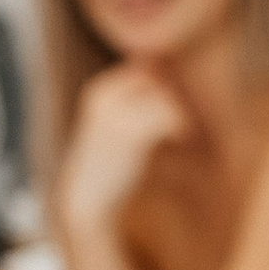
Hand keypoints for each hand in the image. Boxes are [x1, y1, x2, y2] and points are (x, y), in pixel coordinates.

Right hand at [57, 64, 191, 237]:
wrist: (88, 201)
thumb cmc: (107, 167)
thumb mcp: (115, 125)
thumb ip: (135, 100)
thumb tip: (160, 68)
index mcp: (100, 91)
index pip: (144, 70)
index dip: (163, 88)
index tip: (169, 116)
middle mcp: (104, 96)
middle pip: (157, 80)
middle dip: (172, 102)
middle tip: (179, 126)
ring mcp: (116, 113)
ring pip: (165, 97)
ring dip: (178, 115)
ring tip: (180, 134)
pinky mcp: (130, 132)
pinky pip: (168, 116)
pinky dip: (180, 127)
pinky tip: (180, 140)